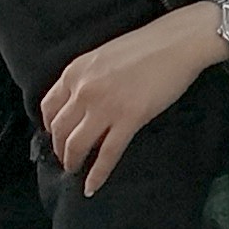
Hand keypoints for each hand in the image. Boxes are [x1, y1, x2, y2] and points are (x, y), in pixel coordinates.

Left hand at [39, 0, 228, 195]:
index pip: (48, 108)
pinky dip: (97, 174)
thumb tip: (82, 101)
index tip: (57, 136)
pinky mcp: (129, 118)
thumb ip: (88, 77)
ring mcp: (105, 106)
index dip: (50, 127)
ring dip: (73, 162)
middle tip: (68, 158)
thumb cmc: (148, 44)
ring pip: (76, 145)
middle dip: (60, 149)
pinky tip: (92, 187)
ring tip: (77, 171)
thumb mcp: (104, 55)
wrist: (180, 41)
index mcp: (75, 71)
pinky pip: (107, 153)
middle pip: (59, 130)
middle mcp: (83, 90)